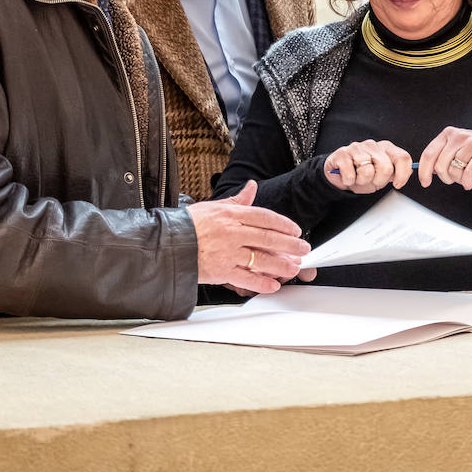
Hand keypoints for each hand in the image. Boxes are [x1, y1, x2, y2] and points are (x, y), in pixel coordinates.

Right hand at [189, 180, 312, 294]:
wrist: (167, 245)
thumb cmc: (188, 225)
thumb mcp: (213, 207)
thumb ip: (237, 200)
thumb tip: (251, 187)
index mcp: (231, 215)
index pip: (264, 217)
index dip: (283, 224)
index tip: (295, 230)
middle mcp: (232, 233)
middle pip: (268, 238)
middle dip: (290, 244)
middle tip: (303, 248)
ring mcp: (227, 253)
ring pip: (261, 258)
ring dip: (281, 264)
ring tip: (294, 267)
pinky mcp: (221, 271)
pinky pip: (246, 278)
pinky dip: (261, 283)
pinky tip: (273, 285)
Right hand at [324, 139, 414, 194]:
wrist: (339, 174)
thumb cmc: (362, 174)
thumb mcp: (382, 175)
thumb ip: (395, 172)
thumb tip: (410, 171)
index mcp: (386, 148)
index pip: (403, 157)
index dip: (403, 174)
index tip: (397, 184)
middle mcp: (372, 145)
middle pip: (386, 167)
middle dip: (379, 181)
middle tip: (372, 181)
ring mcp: (356, 148)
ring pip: (367, 171)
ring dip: (362, 181)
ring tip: (358, 178)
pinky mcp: (342, 154)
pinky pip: (350, 174)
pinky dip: (349, 181)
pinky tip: (348, 177)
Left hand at [418, 127, 471, 190]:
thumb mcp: (458, 149)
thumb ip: (443, 156)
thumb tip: (427, 170)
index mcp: (449, 134)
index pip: (429, 153)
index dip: (424, 171)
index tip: (425, 182)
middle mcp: (459, 136)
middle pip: (440, 165)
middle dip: (445, 178)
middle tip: (454, 179)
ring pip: (454, 170)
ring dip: (459, 180)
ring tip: (466, 176)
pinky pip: (468, 173)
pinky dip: (467, 182)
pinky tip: (469, 183)